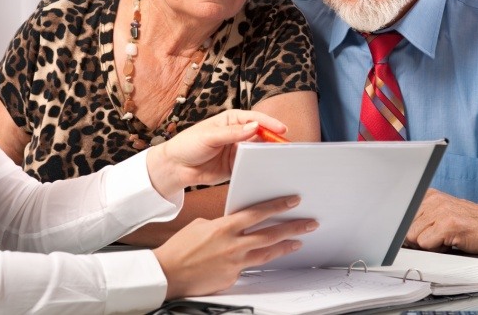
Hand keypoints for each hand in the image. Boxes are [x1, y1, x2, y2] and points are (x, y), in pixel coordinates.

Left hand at [146, 109, 286, 197]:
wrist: (175, 167)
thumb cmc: (188, 144)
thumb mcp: (209, 136)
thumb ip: (232, 133)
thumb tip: (254, 127)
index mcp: (230, 120)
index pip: (254, 119)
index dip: (269, 123)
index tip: (281, 130)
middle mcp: (237, 134)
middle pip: (260, 135)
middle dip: (272, 140)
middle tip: (286, 147)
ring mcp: (237, 151)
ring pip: (258, 151)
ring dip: (267, 154)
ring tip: (280, 159)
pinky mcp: (235, 166)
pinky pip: (250, 166)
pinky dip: (259, 167)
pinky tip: (267, 170)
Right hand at [153, 195, 317, 298]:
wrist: (169, 273)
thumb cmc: (180, 248)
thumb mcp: (201, 225)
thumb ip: (222, 224)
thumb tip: (234, 225)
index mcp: (223, 227)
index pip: (257, 213)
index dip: (277, 206)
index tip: (292, 201)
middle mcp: (232, 244)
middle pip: (270, 234)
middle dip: (292, 227)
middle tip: (308, 223)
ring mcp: (234, 263)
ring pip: (267, 253)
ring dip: (285, 246)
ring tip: (298, 242)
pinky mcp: (232, 277)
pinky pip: (249, 268)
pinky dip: (257, 261)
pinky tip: (266, 259)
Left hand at [404, 188, 477, 253]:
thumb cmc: (469, 223)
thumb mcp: (442, 213)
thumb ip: (422, 219)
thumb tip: (402, 234)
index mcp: (429, 195)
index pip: (403, 216)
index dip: (407, 231)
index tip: (412, 237)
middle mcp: (433, 200)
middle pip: (406, 228)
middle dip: (419, 239)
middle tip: (437, 239)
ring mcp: (440, 211)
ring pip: (413, 237)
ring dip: (428, 245)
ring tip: (444, 239)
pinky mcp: (447, 225)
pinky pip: (425, 244)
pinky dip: (436, 249)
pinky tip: (449, 243)